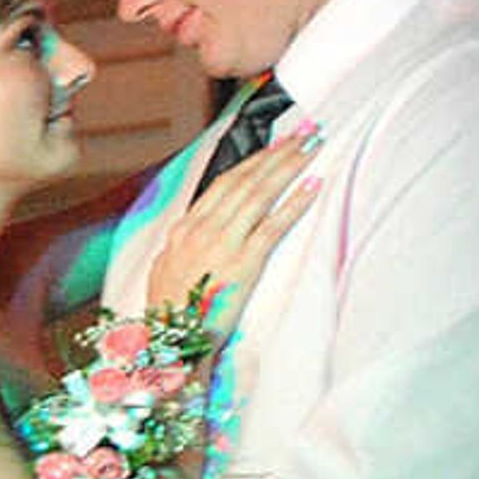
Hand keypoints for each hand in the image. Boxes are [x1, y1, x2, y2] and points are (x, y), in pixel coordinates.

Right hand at [146, 132, 321, 328]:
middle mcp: (202, 229)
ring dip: (289, 165)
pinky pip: (273, 226)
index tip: (275, 145)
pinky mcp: (243, 264)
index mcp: (184, 230)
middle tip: (304, 132)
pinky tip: (312, 186)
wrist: (168, 346)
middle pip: (245, 180)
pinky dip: (294, 203)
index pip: (224, 183)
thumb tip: (193, 230)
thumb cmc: (170, 316)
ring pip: (259, 193)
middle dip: (277, 152)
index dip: (253, 161)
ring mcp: (222, 244)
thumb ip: (184, 246)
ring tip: (312, 146)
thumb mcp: (166, 271)